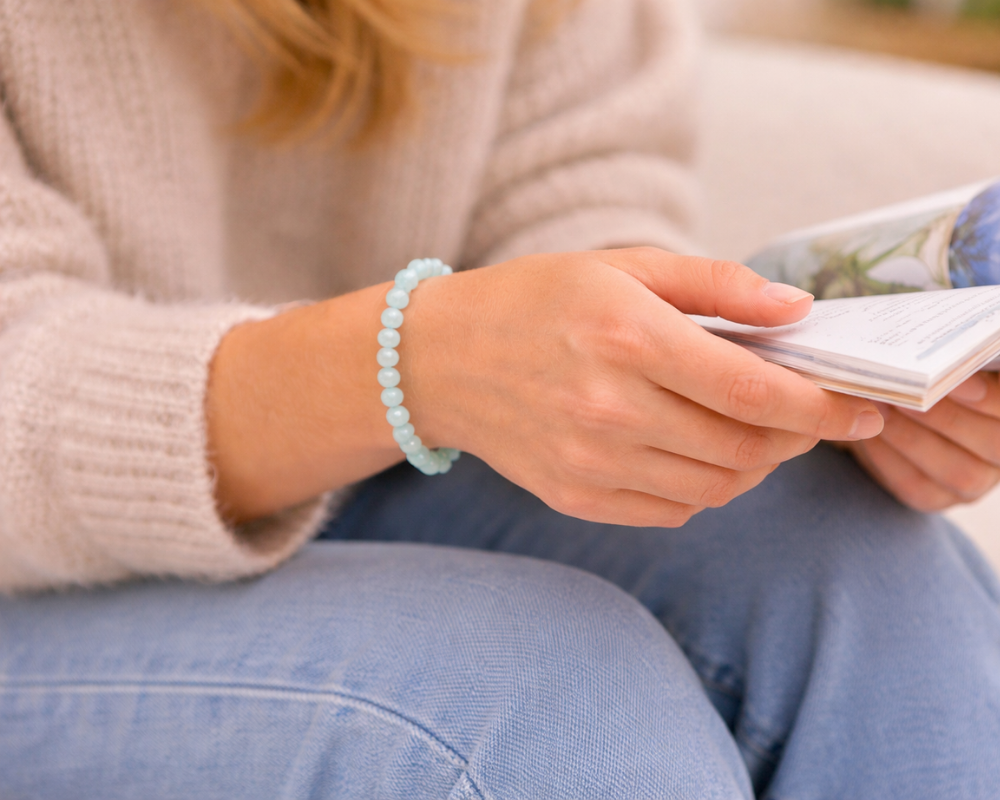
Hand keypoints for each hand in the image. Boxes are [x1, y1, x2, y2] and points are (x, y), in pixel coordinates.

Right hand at [406, 248, 883, 526]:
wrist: (439, 359)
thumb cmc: (534, 300)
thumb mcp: (622, 267)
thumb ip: (716, 285)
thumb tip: (797, 312)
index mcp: (627, 338)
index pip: (754, 389)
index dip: (822, 405)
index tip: (860, 408)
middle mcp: (610, 409)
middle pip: (746, 450)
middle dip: (797, 438)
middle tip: (808, 416)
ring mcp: (589, 462)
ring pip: (715, 488)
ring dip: (755, 465)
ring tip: (754, 430)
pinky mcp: (575, 497)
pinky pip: (672, 509)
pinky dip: (706, 486)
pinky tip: (698, 452)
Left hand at [845, 373, 999, 511]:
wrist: (884, 402)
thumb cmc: (919, 373)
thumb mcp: (938, 361)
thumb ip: (952, 360)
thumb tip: (944, 346)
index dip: (992, 398)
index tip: (961, 380)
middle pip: (993, 443)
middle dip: (948, 415)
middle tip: (908, 389)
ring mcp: (975, 481)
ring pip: (958, 471)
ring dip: (914, 436)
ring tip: (882, 406)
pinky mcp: (936, 496)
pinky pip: (918, 485)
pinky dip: (891, 457)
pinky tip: (871, 432)